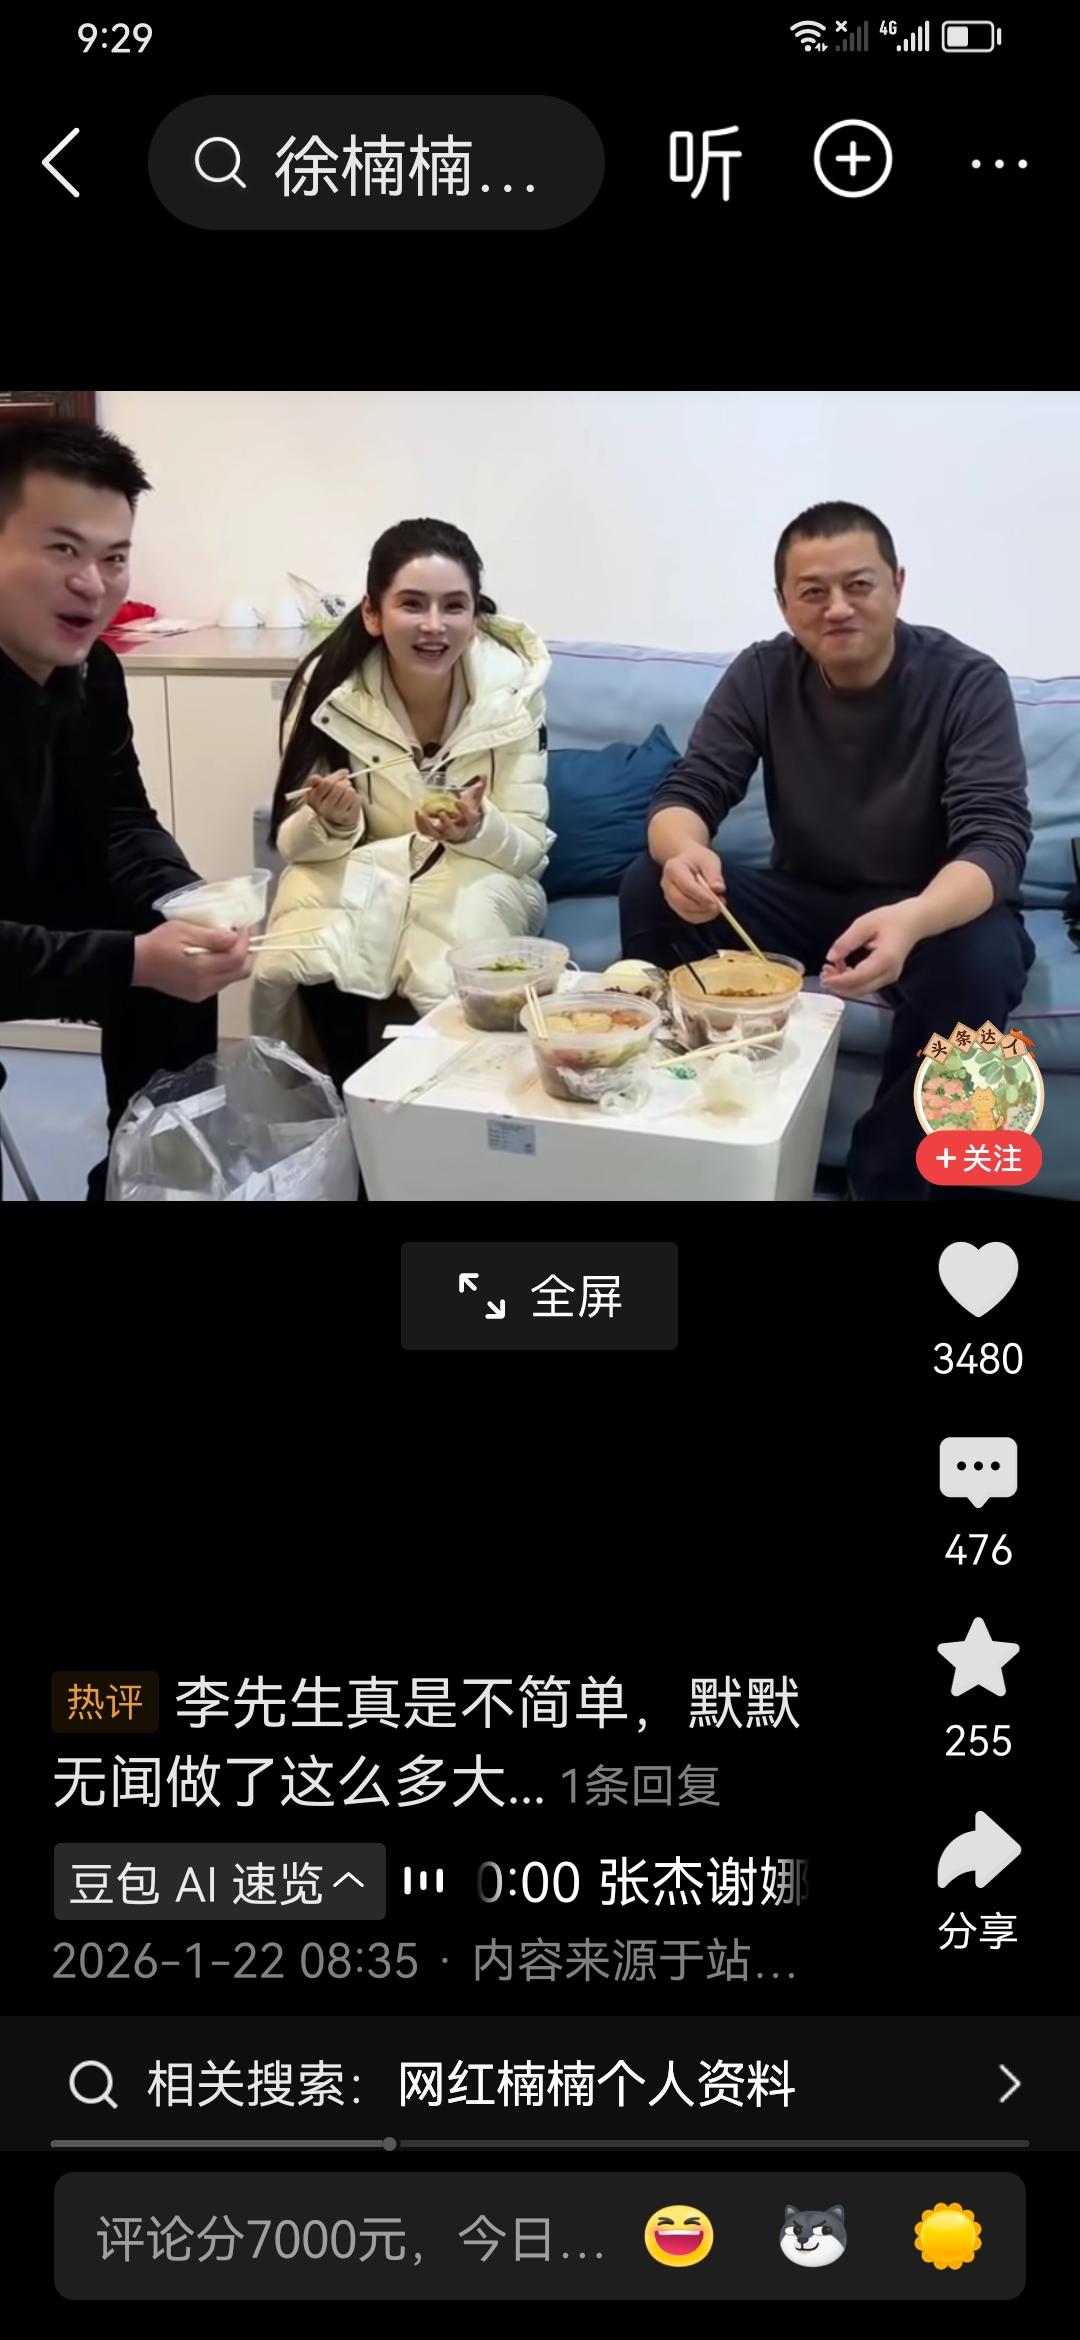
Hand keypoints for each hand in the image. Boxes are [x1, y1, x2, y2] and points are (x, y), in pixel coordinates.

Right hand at [132, 922, 251, 1002]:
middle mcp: (206, 986)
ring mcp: (202, 993)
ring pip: (231, 979)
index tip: (243, 928)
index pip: (237, 959)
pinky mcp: (196, 996)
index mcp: (203, 970)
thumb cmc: (158, 943)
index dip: (244, 942)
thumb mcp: (184, 931)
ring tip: (226, 944)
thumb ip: (212, 937)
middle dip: (245, 953)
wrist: (136, 963)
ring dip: (234, 962)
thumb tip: (235, 937)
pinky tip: (214, 957)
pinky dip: (223, 970)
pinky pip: (219, 983)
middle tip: (240, 936)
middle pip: (240, 972)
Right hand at [306, 770, 359, 829]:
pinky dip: (356, 798)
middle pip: (340, 786)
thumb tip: (316, 778)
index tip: (344, 773)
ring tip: (347, 794)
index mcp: (314, 800)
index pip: (327, 783)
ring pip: (350, 792)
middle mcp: (324, 809)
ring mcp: (336, 815)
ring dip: (351, 790)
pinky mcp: (348, 819)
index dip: (338, 775)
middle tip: (345, 785)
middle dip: (345, 782)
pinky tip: (350, 802)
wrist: (333, 821)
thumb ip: (315, 781)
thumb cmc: (326, 799)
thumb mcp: (317, 789)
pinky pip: (357, 800)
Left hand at [415, 777, 486, 844]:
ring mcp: (444, 834)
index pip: (468, 817)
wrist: (461, 827)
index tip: (458, 801)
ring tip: (421, 813)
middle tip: (441, 813)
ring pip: (436, 833)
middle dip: (446, 823)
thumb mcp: (473, 800)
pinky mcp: (434, 835)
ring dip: (427, 824)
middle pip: (452, 830)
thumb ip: (478, 788)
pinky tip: (417, 814)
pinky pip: (426, 832)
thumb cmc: (466, 813)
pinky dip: (420, 824)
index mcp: (467, 821)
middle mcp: (457, 830)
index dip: (464, 810)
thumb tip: (483, 775)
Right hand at [661, 844, 724, 923]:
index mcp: (673, 869)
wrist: (687, 861)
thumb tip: (718, 889)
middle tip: (719, 906)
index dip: (702, 896)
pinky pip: (689, 916)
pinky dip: (703, 916)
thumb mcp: (709, 860)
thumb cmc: (698, 859)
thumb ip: (714, 874)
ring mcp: (669, 897)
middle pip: (682, 902)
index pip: (686, 886)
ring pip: (686, 912)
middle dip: (702, 906)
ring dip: (704, 913)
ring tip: (719, 906)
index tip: (717, 901)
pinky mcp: (675, 906)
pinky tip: (712, 909)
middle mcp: (667, 885)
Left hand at [820, 902, 922, 997]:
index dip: (838, 980)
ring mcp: (889, 978)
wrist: (915, 921)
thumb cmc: (891, 919)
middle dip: (839, 986)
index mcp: (885, 960)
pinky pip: (866, 985)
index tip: (823, 976)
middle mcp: (889, 974)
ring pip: (862, 990)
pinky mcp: (886, 977)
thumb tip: (830, 957)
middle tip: (823, 973)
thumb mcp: (865, 923)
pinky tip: (841, 969)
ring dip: (844, 985)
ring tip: (829, 970)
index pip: (858, 978)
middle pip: (859, 990)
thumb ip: (847, 941)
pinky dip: (851, 981)